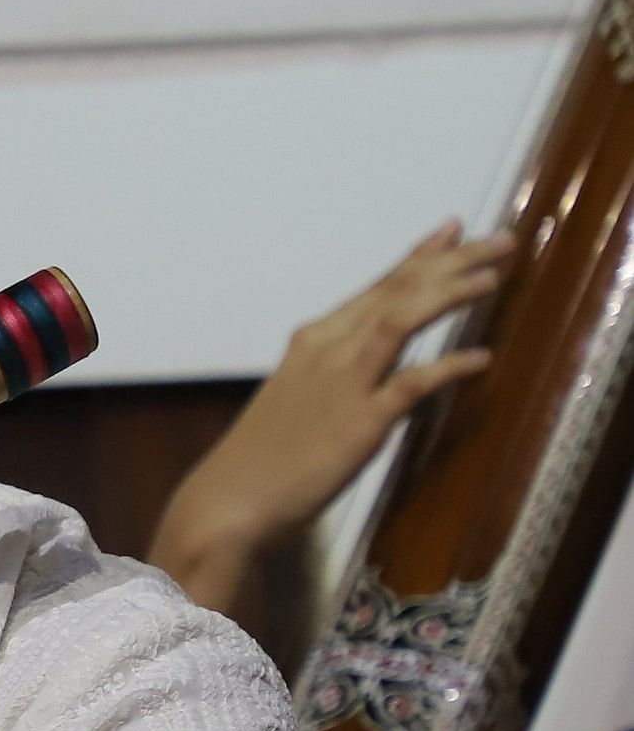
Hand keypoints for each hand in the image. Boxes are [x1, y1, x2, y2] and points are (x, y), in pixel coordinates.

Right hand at [152, 219, 512, 616]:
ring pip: (400, 320)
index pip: (375, 289)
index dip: (418, 257)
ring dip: (448, 293)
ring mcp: (344, 384)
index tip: (452, 231)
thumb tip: (369, 365)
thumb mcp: (295, 397)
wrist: (230, 499)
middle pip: (396, 293)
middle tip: (499, 240)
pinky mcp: (359, 422)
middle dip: (450, 261)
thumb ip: (332, 373)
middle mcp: (329, 351)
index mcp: (313, 342)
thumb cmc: (260, 457)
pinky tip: (480, 358)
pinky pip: (410, 384)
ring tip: (492, 275)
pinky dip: (447, 367)